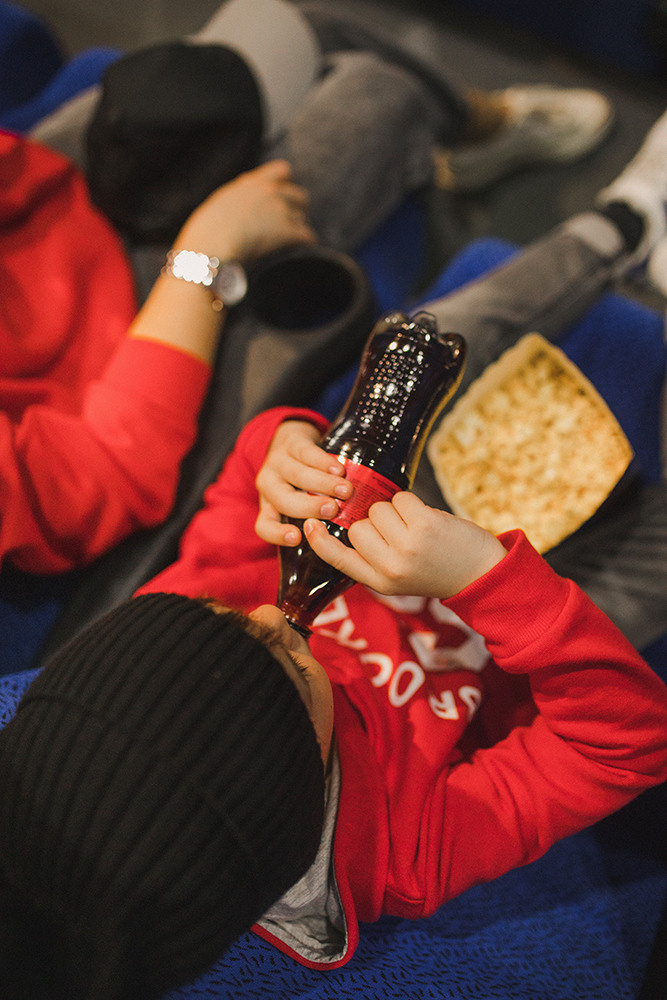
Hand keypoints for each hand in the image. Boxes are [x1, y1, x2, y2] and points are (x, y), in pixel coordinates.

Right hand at [175, 159, 315, 263]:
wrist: (209, 252)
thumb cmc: (205, 238)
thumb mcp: (218, 207)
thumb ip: (236, 200)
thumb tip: (242, 207)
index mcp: (250, 185)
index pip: (282, 171)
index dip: (286, 185)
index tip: (284, 197)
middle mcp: (268, 192)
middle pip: (299, 196)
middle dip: (296, 210)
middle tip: (290, 225)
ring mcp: (279, 210)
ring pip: (302, 217)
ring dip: (297, 229)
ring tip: (289, 244)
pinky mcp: (286, 230)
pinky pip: (307, 235)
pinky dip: (305, 244)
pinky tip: (301, 252)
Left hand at [255, 420, 353, 545]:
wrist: (292, 440)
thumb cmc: (301, 481)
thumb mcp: (300, 502)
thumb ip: (316, 520)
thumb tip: (349, 543)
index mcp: (269, 506)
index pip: (264, 526)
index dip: (277, 533)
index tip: (297, 538)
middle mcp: (269, 485)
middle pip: (284, 500)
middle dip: (309, 506)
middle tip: (334, 510)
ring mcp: (278, 462)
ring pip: (297, 475)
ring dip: (323, 484)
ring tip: (346, 491)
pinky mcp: (292, 442)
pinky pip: (306, 452)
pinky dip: (323, 462)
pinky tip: (340, 470)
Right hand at [303, 491, 506, 598]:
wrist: (481, 573)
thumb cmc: (437, 568)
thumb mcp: (399, 577)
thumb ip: (373, 558)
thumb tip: (352, 522)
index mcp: (379, 583)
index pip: (338, 560)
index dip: (320, 542)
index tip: (307, 525)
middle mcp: (390, 568)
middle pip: (358, 526)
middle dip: (374, 522)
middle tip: (399, 533)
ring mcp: (407, 547)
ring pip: (378, 509)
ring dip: (395, 511)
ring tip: (415, 527)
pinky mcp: (424, 526)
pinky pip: (400, 499)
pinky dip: (411, 503)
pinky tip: (425, 518)